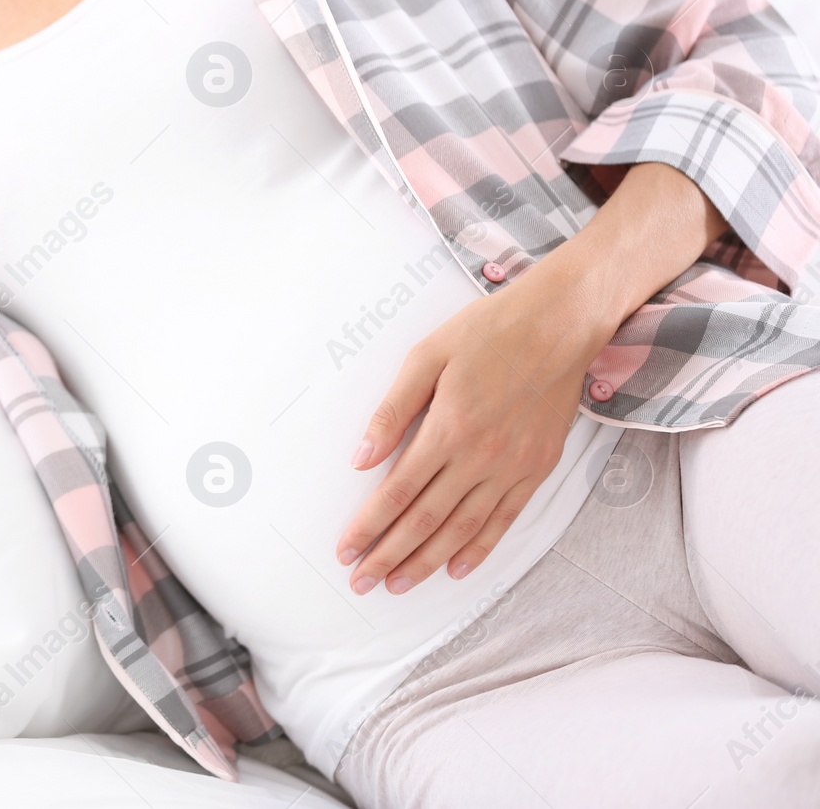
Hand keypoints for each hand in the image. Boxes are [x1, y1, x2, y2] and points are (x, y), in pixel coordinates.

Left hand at [334, 274, 599, 594]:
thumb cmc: (487, 331)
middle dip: (389, 555)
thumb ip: (392, 410)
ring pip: (463, 529)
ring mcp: (513, 466)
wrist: (560, 323)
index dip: (368, 526)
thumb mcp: (426, 356)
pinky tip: (456, 568)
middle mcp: (481, 456)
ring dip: (428, 562)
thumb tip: (361, 458)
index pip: (397, 492)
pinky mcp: (538, 468)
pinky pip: (504, 519)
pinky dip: (480, 548)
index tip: (346, 550)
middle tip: (361, 581)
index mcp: (448, 427)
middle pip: (425, 520)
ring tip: (399, 584)